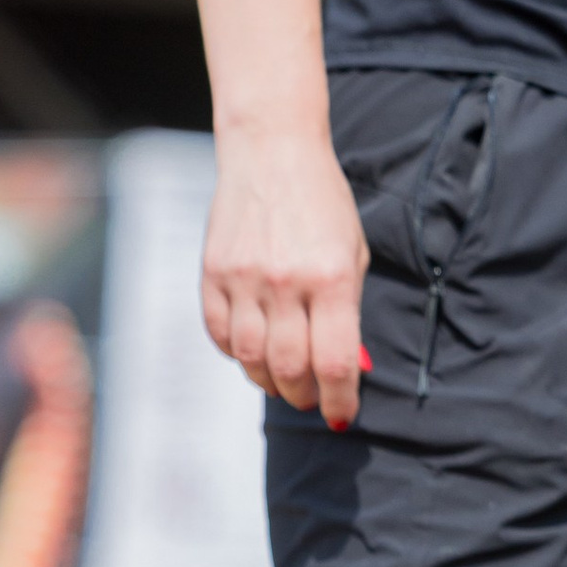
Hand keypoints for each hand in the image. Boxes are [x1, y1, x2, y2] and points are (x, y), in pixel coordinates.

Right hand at [201, 129, 370, 427]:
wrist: (272, 151)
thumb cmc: (323, 204)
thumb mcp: (353, 253)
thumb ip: (349, 311)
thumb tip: (346, 368)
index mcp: (331, 278)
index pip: (334, 363)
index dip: (340, 400)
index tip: (343, 415)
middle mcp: (286, 283)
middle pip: (290, 370)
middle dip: (305, 397)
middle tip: (313, 400)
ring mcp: (244, 279)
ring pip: (251, 360)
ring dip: (269, 382)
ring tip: (283, 382)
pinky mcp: (213, 273)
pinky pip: (221, 334)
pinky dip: (237, 354)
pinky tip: (252, 351)